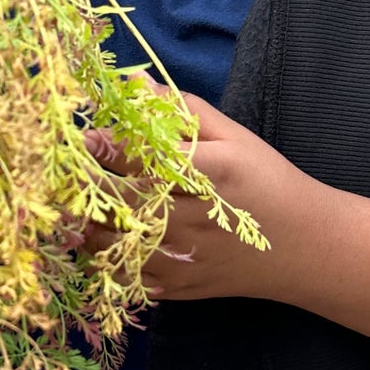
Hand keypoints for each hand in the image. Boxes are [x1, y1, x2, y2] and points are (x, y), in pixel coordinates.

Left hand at [84, 91, 308, 302]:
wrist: (305, 246)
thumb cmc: (266, 181)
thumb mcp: (235, 137)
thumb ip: (182, 109)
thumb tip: (134, 81)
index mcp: (211, 174)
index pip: (145, 158)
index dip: (107, 146)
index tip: (86, 135)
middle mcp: (195, 218)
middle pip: (121, 202)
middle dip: (85, 184)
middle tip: (64, 170)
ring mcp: (186, 258)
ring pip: (115, 244)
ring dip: (85, 223)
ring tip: (71, 203)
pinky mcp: (180, 287)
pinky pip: (125, 277)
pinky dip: (104, 258)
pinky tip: (98, 237)